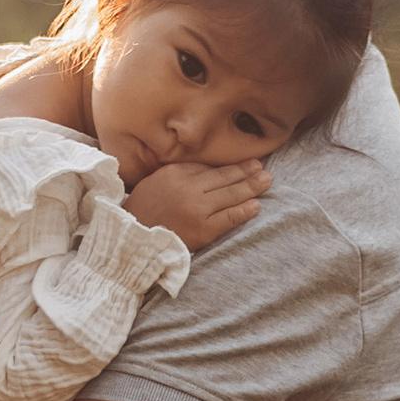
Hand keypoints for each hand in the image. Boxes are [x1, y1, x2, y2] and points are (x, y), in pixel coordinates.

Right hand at [127, 156, 269, 251]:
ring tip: (266, 181)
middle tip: (263, 169)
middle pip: (224, 179)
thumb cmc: (145, 208)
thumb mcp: (159, 181)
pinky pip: (229, 218)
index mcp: (176, 173)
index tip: (249, 162)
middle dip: (247, 173)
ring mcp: (197, 209)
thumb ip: (183, 173)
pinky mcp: (203, 230)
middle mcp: (188, 189)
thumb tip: (212, 170)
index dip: (233, 166)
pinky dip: (244, 211)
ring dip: (251, 188)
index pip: (211, 168)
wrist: (134, 238)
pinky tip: (256, 205)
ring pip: (230, 196)